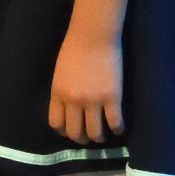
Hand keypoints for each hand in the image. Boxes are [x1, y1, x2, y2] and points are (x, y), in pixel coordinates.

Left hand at [48, 26, 124, 144]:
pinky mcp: (112, 98)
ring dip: (99, 138)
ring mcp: (93, 101)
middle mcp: (73, 100)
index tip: (70, 131)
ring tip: (103, 134)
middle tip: (88, 136)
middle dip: (81, 139)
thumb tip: (67, 108)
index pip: (56, 123)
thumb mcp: (59, 72)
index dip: (64, 131)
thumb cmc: (74, 48)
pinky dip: (117, 129)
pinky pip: (115, 124)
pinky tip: (118, 127)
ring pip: (95, 133)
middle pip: (75, 133)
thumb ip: (62, 91)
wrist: (92, 36)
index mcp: (57, 92)